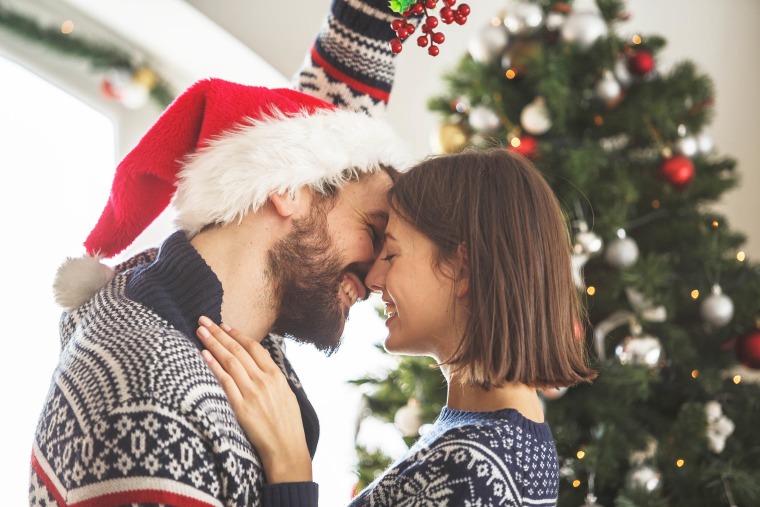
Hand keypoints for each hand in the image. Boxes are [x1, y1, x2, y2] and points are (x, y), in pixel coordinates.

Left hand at [196, 316, 311, 482]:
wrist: (287, 451)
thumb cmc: (288, 427)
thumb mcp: (287, 396)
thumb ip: (273, 379)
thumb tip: (261, 367)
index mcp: (277, 376)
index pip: (254, 348)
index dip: (238, 335)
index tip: (224, 324)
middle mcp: (264, 381)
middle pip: (238, 350)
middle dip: (219, 333)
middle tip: (204, 319)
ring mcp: (252, 394)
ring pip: (229, 362)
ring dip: (213, 343)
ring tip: (200, 330)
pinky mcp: (241, 408)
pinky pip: (225, 382)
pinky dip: (214, 366)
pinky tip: (204, 354)